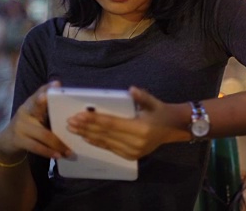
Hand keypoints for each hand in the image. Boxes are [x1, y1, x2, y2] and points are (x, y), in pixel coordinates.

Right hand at [0, 81, 70, 160]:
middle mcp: (25, 112)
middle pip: (39, 111)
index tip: (57, 84)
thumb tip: (73, 114)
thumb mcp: (36, 116)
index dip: (47, 88)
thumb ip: (48, 111)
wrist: (7, 142)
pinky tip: (59, 155)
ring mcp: (20, 126)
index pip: (39, 93)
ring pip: (44, 134)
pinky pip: (37, 147)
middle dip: (52, 111)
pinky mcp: (18, 140)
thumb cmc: (29, 127)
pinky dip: (49, 152)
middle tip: (67, 118)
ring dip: (58, 144)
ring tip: (69, 150)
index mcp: (31, 104)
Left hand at [66, 87, 189, 159]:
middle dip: (86, 127)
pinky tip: (87, 136)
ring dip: (88, 135)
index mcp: (141, 128)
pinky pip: (110, 148)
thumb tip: (131, 90)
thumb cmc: (162, 112)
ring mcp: (133, 151)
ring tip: (74, 129)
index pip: (112, 123)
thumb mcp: (154, 102)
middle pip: (106, 134)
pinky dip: (97, 142)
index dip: (94, 119)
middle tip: (70, 121)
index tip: (79, 115)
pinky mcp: (131, 155)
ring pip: (106, 142)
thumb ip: (142, 96)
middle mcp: (136, 142)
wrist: (175, 129)